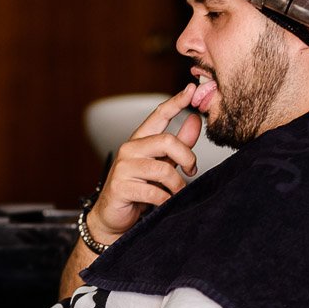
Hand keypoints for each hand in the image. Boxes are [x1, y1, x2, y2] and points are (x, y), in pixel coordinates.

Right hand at [88, 85, 201, 243]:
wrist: (113, 218)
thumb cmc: (138, 190)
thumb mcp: (161, 164)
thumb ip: (178, 144)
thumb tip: (195, 120)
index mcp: (140, 140)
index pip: (159, 115)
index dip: (176, 101)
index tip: (192, 89)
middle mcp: (130, 149)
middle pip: (167, 141)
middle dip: (187, 158)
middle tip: (192, 171)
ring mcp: (124, 167)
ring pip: (163, 169)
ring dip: (178, 185)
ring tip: (178, 193)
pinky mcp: (121, 186)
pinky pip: (154, 191)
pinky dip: (166, 200)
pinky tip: (165, 203)